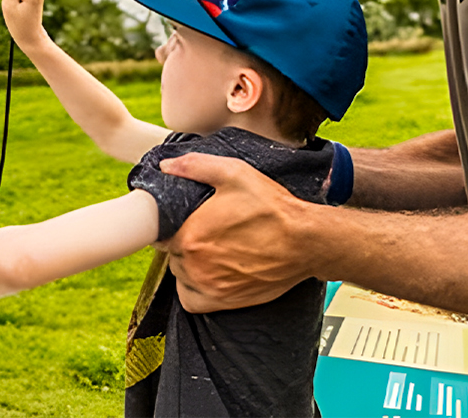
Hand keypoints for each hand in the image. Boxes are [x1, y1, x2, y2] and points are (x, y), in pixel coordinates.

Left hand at [159, 153, 318, 312]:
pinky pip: (191, 301)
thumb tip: (166, 166)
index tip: (186, 219)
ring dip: (189, 265)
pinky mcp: (224, 302)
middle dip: (183, 242)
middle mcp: (195, 266)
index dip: (172, 223)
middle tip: (204, 230)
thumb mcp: (234, 174)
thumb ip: (194, 167)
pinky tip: (208, 273)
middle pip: (172, 254)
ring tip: (210, 250)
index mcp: (190, 236)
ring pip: (181, 276)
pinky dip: (194, 289)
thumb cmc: (272, 208)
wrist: (305, 241)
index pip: (161, 232)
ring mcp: (209, 286)